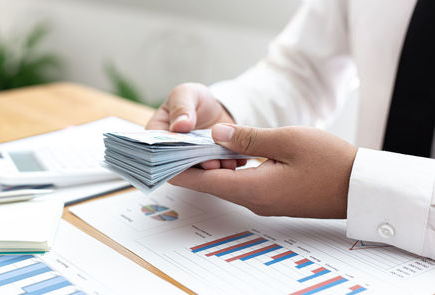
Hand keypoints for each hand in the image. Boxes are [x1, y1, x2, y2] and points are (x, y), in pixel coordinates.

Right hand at [146, 83, 243, 168]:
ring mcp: (189, 163)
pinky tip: (237, 162)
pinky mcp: (206, 166)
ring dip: (214, 172)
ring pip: (198, 173)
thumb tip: (180, 125)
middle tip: (213, 163)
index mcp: (157, 136)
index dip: (172, 156)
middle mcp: (170, 154)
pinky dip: (226, 168)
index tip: (190, 153)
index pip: (157, 152)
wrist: (214, 109)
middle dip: (197, 167)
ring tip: (229, 164)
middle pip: (179, 167)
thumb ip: (181, 107)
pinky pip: (215, 174)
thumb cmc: (193, 99)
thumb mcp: (186, 94)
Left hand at [170, 124, 357, 218]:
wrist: (360, 187)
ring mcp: (263, 202)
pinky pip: (241, 184)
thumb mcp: (287, 140)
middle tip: (175, 143)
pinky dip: (228, 169)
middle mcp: (253, 201)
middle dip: (191, 164)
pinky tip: (228, 153)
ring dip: (210, 165)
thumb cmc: (329, 162)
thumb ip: (247, 138)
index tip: (160, 158)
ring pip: (225, 183)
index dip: (179, 168)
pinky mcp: (273, 198)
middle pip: (211, 183)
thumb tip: (216, 134)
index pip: (203, 181)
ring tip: (196, 143)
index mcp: (252, 189)